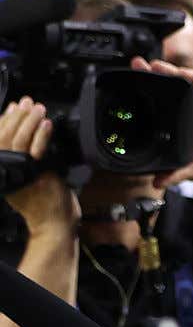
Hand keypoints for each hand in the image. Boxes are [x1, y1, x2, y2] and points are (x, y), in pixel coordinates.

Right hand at [0, 98, 77, 240]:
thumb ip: (17, 157)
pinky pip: (36, 150)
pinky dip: (41, 135)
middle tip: (27, 103)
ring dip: (29, 120)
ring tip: (38, 108)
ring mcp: (18, 173)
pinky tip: (46, 124)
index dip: (4, 120)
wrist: (52, 223)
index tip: (12, 106)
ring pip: (18, 140)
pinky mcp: (35, 174)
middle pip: (3, 136)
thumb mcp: (22, 177)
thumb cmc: (40, 200)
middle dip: (16, 115)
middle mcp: (4, 171)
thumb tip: (18, 128)